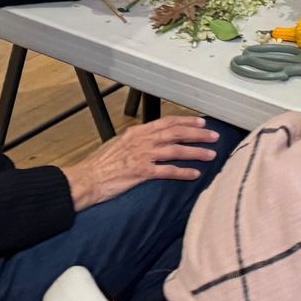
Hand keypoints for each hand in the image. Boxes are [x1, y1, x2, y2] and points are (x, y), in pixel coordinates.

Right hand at [63, 116, 222, 208]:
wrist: (87, 179)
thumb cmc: (100, 164)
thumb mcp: (119, 144)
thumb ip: (137, 140)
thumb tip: (152, 140)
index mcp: (137, 132)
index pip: (167, 122)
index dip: (186, 121)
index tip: (201, 122)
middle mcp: (142, 140)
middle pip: (176, 133)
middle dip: (198, 134)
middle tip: (214, 136)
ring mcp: (143, 156)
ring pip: (176, 150)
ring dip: (195, 152)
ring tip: (211, 154)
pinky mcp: (142, 172)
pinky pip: (167, 171)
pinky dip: (183, 172)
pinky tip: (195, 174)